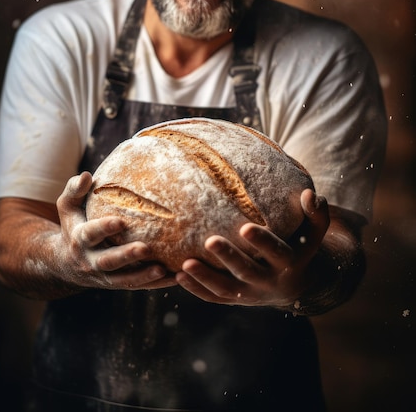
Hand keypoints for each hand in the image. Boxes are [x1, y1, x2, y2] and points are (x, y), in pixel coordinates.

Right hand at [54, 172, 175, 290]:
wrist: (66, 263)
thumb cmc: (73, 225)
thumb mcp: (67, 207)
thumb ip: (74, 190)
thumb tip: (87, 176)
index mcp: (80, 239)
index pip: (91, 234)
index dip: (104, 228)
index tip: (120, 221)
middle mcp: (91, 261)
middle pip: (109, 261)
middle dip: (126, 256)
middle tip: (145, 248)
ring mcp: (104, 276)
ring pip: (124, 280)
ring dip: (143, 276)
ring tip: (162, 269)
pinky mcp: (117, 284)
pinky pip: (137, 286)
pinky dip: (156, 285)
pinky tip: (175, 279)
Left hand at [175, 189, 328, 306]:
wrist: (295, 283)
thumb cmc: (300, 245)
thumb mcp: (314, 232)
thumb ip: (316, 213)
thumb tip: (308, 194)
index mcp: (290, 263)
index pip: (277, 253)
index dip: (263, 242)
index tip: (245, 227)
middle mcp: (270, 281)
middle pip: (248, 272)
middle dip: (229, 258)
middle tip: (210, 241)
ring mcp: (251, 294)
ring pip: (227, 290)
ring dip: (206, 278)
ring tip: (185, 264)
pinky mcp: (236, 300)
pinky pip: (215, 298)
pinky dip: (197, 289)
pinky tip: (178, 275)